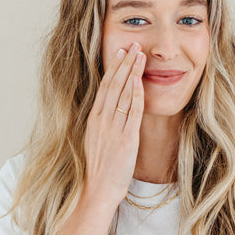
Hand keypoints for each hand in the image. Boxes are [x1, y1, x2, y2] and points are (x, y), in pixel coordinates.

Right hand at [83, 42, 145, 206]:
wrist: (97, 189)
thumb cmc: (99, 169)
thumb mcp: (96, 140)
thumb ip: (103, 124)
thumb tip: (110, 111)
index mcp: (94, 119)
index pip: (104, 87)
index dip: (113, 68)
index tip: (121, 53)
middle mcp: (102, 120)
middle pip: (113, 84)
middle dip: (125, 63)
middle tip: (133, 45)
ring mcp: (113, 128)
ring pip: (123, 94)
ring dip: (132, 72)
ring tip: (140, 55)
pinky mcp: (125, 139)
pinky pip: (131, 112)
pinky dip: (136, 94)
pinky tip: (140, 81)